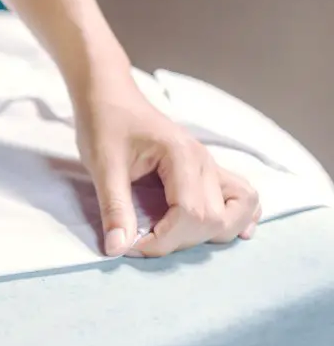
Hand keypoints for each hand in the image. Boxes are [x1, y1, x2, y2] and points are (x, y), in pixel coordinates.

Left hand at [75, 77, 260, 256]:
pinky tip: (218, 231)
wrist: (109, 96)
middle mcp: (205, 162)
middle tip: (142, 239)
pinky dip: (238, 217)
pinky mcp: (208, 169)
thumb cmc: (104, 124)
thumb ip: (114, 208)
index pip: (191, 215)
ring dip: (213, 233)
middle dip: (180, 241)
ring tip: (175, 237)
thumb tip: (117, 249)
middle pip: (215, 219)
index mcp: (182, 157)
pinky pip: (242, 195)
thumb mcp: (102, 166)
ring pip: (240, 209)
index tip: (130, 245)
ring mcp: (211, 165)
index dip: (163, 240)